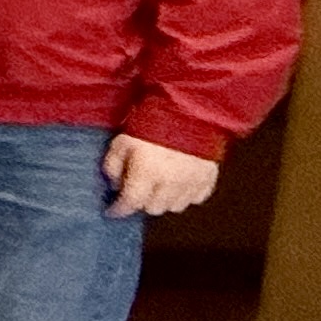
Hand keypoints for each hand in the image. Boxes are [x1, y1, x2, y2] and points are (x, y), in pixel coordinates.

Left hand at [103, 134, 221, 218]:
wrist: (187, 109)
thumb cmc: (151, 123)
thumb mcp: (121, 141)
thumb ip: (113, 166)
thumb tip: (115, 185)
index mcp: (147, 173)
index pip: (130, 203)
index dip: (118, 209)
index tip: (112, 210)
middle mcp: (170, 182)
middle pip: (153, 208)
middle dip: (142, 201)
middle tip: (138, 190)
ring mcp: (192, 182)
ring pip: (175, 207)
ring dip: (164, 200)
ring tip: (159, 186)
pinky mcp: (209, 177)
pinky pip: (196, 198)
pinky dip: (186, 195)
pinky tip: (178, 183)